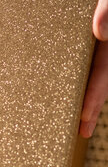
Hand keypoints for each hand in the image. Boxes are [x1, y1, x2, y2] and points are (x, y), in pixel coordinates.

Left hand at [81, 0, 107, 137]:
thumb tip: (99, 34)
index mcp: (107, 43)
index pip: (102, 73)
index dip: (93, 97)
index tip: (83, 119)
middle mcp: (104, 44)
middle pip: (101, 81)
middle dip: (92, 107)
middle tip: (83, 132)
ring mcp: (99, 43)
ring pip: (94, 74)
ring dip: (86, 97)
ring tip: (78, 120)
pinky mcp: (88, 40)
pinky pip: (84, 64)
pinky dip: (74, 80)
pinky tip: (63, 91)